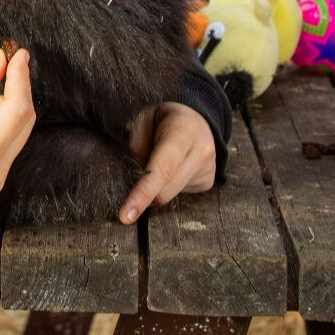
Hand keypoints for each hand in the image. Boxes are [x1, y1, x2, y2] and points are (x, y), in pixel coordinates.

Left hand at [119, 101, 216, 223]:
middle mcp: (202, 150)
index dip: (142, 193)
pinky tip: (171, 168)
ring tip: (157, 161)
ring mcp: (209, 168)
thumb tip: (131, 182)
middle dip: (144, 191)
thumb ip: (135, 149)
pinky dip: (167, 186)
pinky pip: (180, 194)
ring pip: (171, 195)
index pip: (162, 168)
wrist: (192, 118)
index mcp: (183, 130)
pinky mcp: (208, 181)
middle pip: (165, 190)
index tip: (126, 216)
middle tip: (134, 171)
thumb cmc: (159, 119)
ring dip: (156, 188)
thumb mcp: (141, 121)